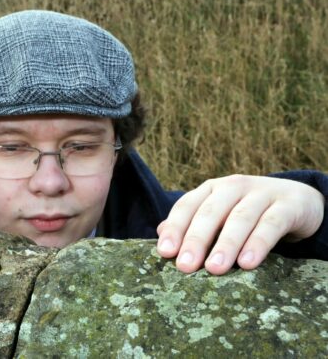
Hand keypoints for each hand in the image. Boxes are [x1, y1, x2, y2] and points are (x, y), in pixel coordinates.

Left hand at [156, 175, 324, 274]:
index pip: (187, 206)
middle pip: (210, 212)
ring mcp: (261, 193)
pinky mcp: (288, 206)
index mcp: (211, 189)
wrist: (296, 202)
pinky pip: (271, 224)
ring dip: (225, 244)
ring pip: (239, 218)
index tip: (165, 253)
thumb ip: (191, 225)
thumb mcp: (219, 217)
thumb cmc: (247, 214)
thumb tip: (160, 235)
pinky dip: (258, 243)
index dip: (175, 228)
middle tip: (185, 266)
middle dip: (195, 239)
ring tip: (215, 269)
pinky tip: (247, 263)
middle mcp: (233, 186)